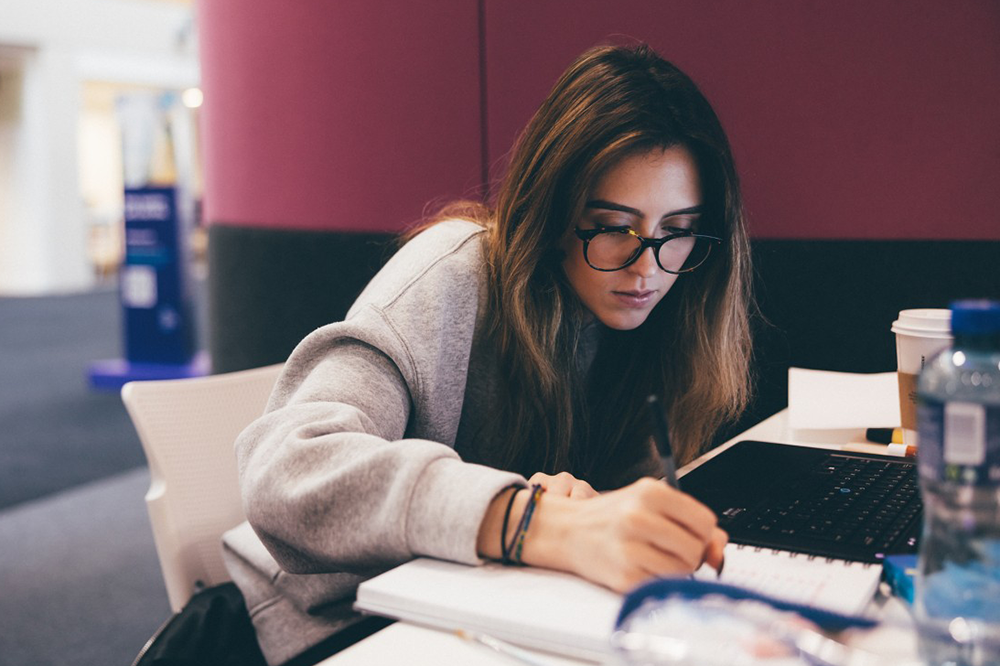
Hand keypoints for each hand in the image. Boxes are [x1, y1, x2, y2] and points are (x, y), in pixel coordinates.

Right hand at [523, 477, 726, 592]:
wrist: (566, 531)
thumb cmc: (612, 517)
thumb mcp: (650, 504)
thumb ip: (691, 523)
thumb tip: (719, 551)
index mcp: (649, 492)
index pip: (705, 520)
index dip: (702, 532)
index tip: (687, 533)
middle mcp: (638, 516)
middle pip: (696, 548)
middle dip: (689, 553)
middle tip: (667, 548)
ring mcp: (629, 547)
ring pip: (683, 570)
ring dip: (674, 569)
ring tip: (652, 557)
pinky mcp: (623, 576)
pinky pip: (662, 584)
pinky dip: (656, 580)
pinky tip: (640, 568)